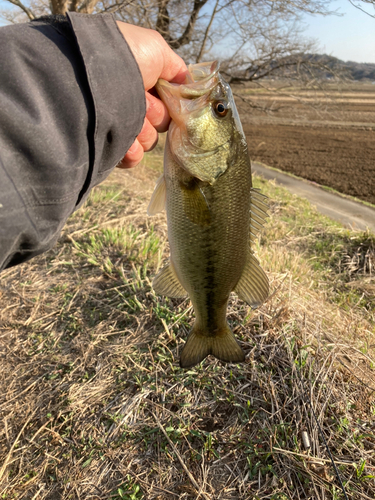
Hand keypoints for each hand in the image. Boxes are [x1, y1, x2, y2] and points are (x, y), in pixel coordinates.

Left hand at [116, 22, 186, 167]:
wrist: (89, 76)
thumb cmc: (123, 55)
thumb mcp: (156, 49)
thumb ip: (175, 68)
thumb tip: (187, 84)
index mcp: (142, 84)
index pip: (168, 103)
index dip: (171, 103)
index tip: (168, 98)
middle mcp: (131, 104)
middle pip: (161, 123)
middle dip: (154, 114)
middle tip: (141, 101)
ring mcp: (120, 125)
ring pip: (149, 140)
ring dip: (142, 132)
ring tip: (125, 118)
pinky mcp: (111, 146)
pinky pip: (133, 157)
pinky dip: (132, 151)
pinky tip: (125, 142)